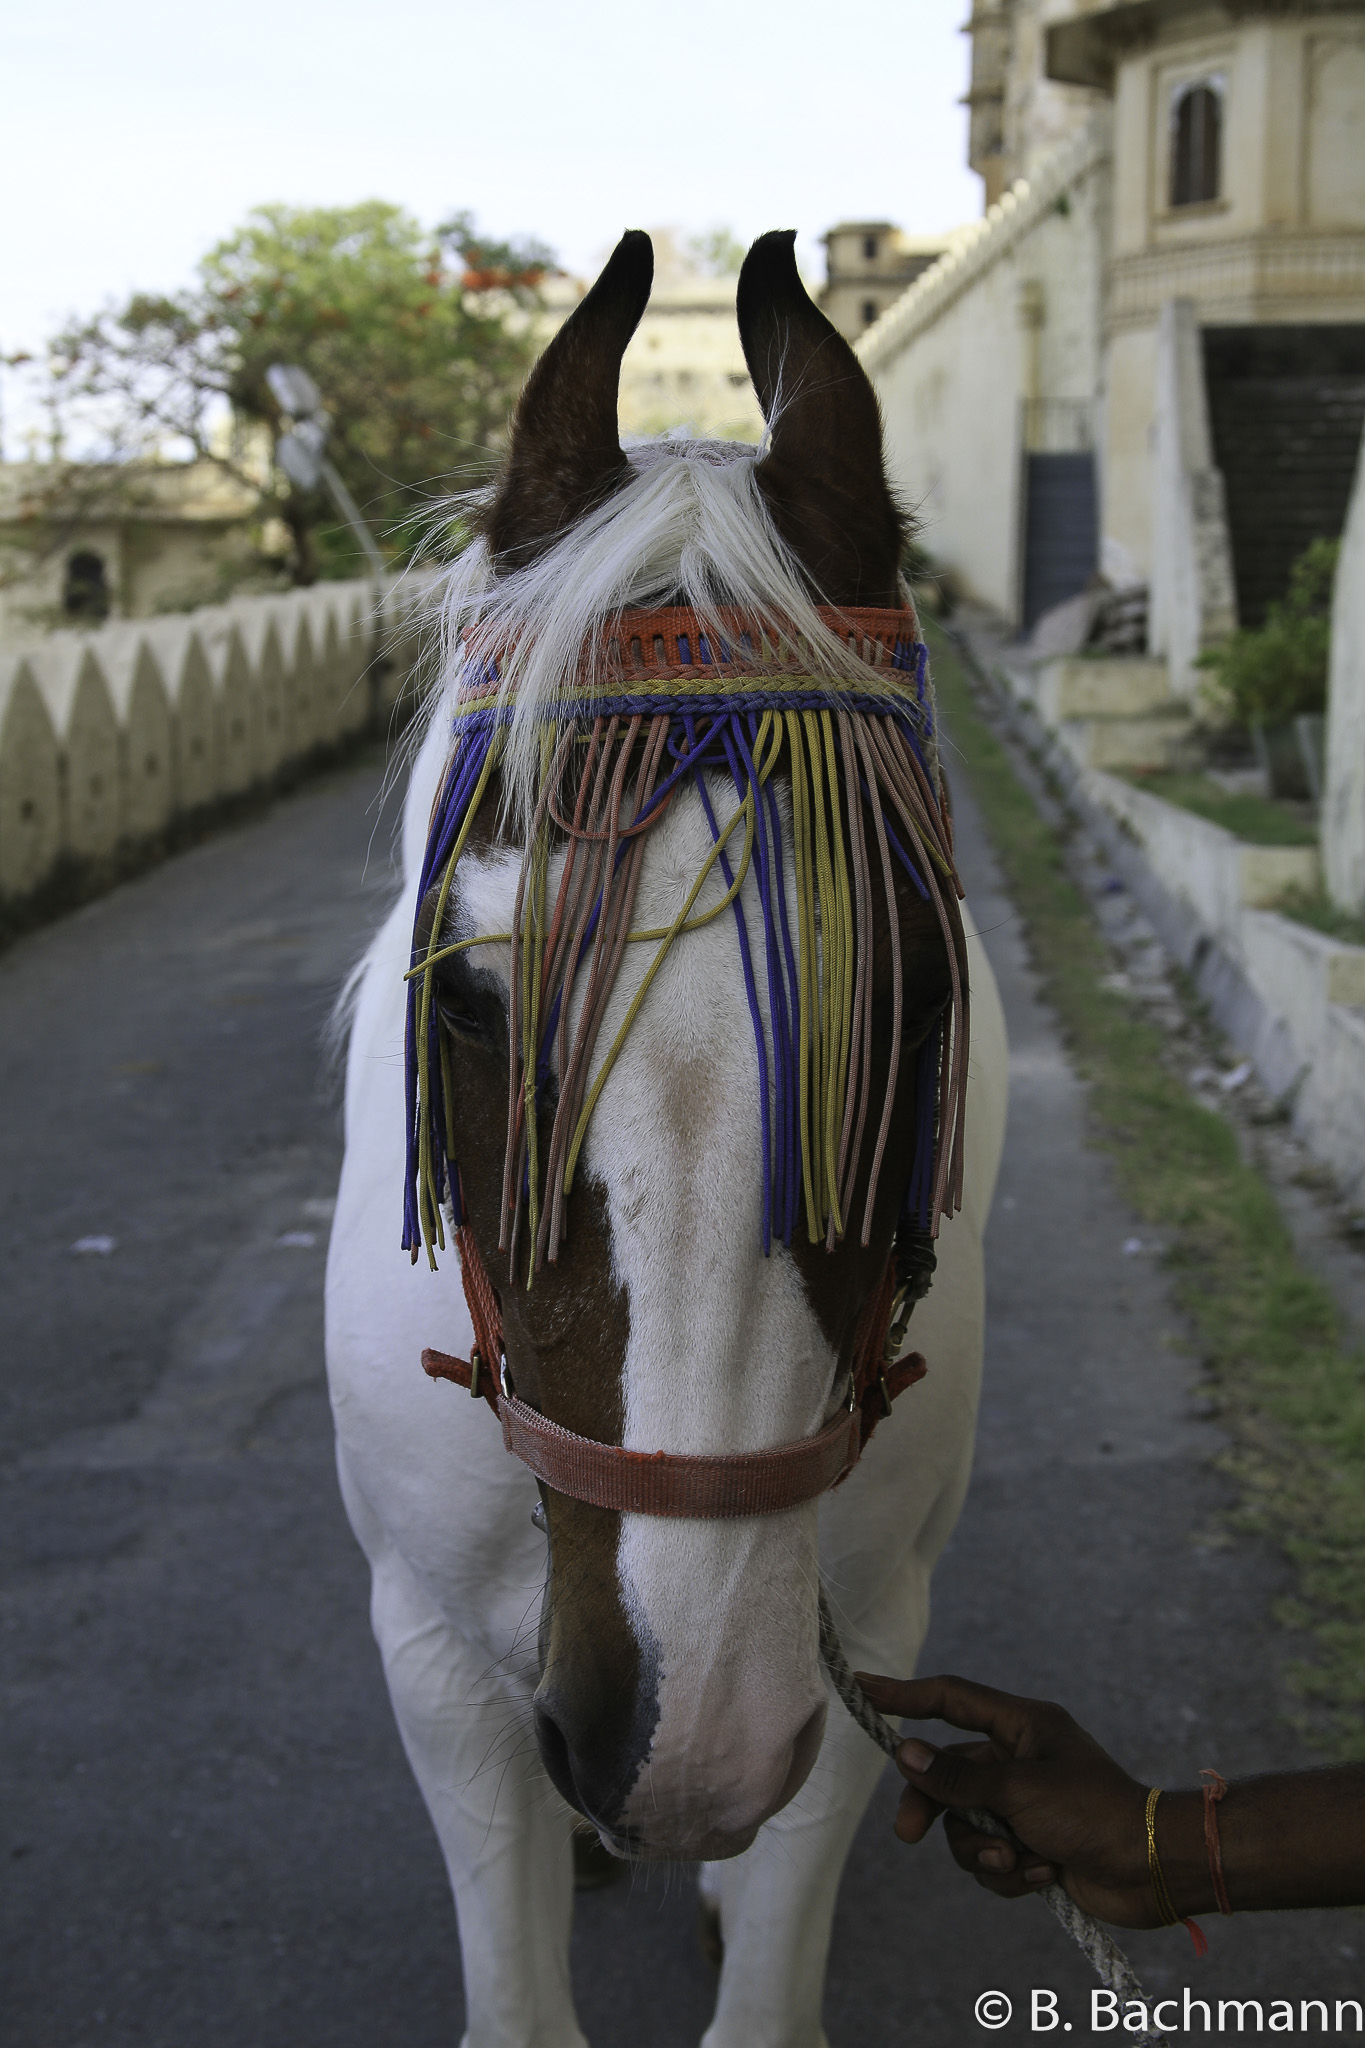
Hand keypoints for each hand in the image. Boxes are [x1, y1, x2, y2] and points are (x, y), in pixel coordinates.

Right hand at [857, 1672, 1164, 1927]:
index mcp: (1022, 1725)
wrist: (1150, 1871)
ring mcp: (1024, 1805)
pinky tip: (1042, 1874)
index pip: (950, 1699)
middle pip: (949, 1775)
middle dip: (935, 1809)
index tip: (862, 1688)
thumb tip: (905, 1753)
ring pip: (966, 1825)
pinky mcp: (1031, 1844)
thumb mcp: (1019, 1791)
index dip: (905, 1695)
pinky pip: (992, 1857)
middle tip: (909, 1835)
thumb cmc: (1092, 1813)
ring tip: (1016, 1859)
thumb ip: (958, 1776)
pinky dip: (1010, 1871)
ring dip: (985, 1850)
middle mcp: (1019, 1760)